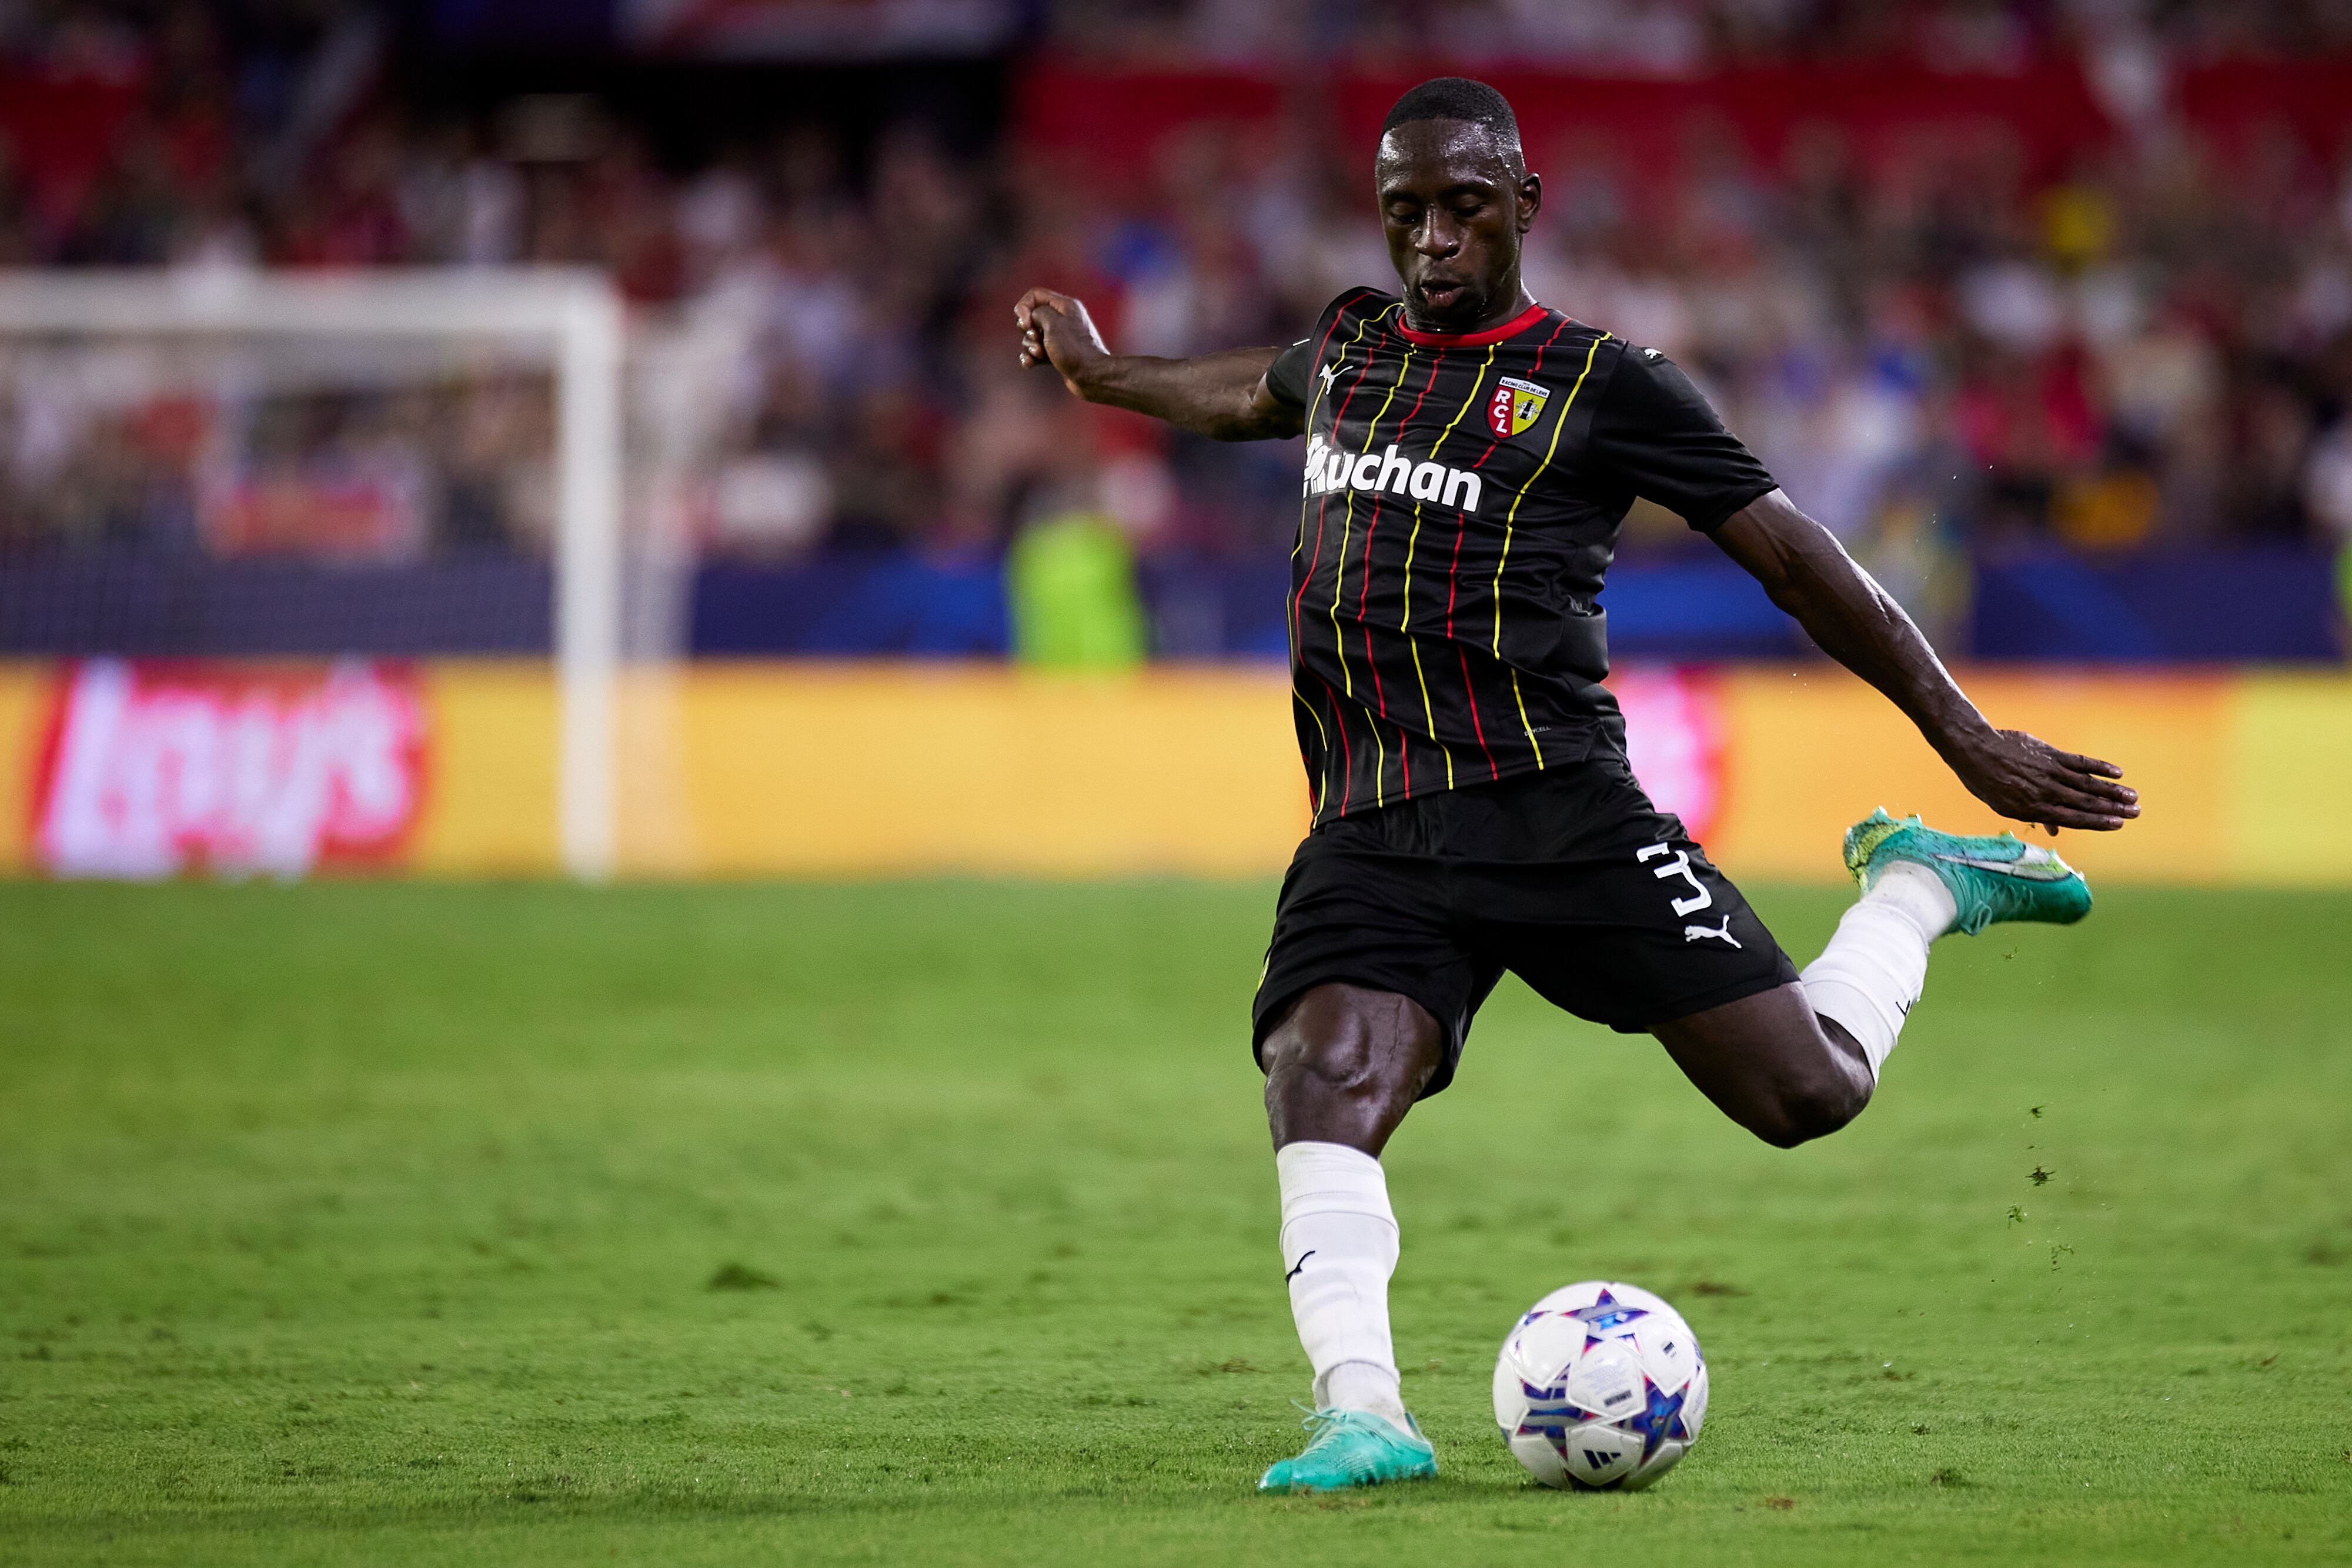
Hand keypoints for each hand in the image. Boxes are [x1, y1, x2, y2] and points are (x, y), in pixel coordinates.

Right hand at [1015, 288, 1110, 397]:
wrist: (1091, 376)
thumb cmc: (1074, 348)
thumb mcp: (1052, 323)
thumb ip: (1037, 313)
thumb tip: (1031, 319)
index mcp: (1065, 305)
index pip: (1035, 295)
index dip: (1024, 307)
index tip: (1026, 324)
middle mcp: (1063, 318)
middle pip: (1032, 317)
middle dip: (1028, 330)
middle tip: (1037, 340)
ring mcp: (1060, 337)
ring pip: (1032, 336)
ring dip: (1030, 346)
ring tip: (1039, 354)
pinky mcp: (1057, 353)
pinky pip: (1037, 351)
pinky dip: (1031, 357)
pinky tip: (1029, 364)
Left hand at [1947, 728, 2138, 832]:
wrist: (1974, 751)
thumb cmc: (1987, 781)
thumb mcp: (2005, 806)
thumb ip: (2035, 815)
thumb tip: (2056, 830)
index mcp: (2033, 809)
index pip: (2073, 819)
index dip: (2097, 822)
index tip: (2119, 824)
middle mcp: (2045, 793)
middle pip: (2086, 802)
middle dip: (2113, 808)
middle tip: (2136, 812)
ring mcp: (2049, 773)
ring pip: (2087, 784)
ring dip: (2112, 790)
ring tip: (2133, 796)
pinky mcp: (2050, 754)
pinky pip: (2079, 761)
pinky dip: (2099, 767)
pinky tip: (2117, 772)